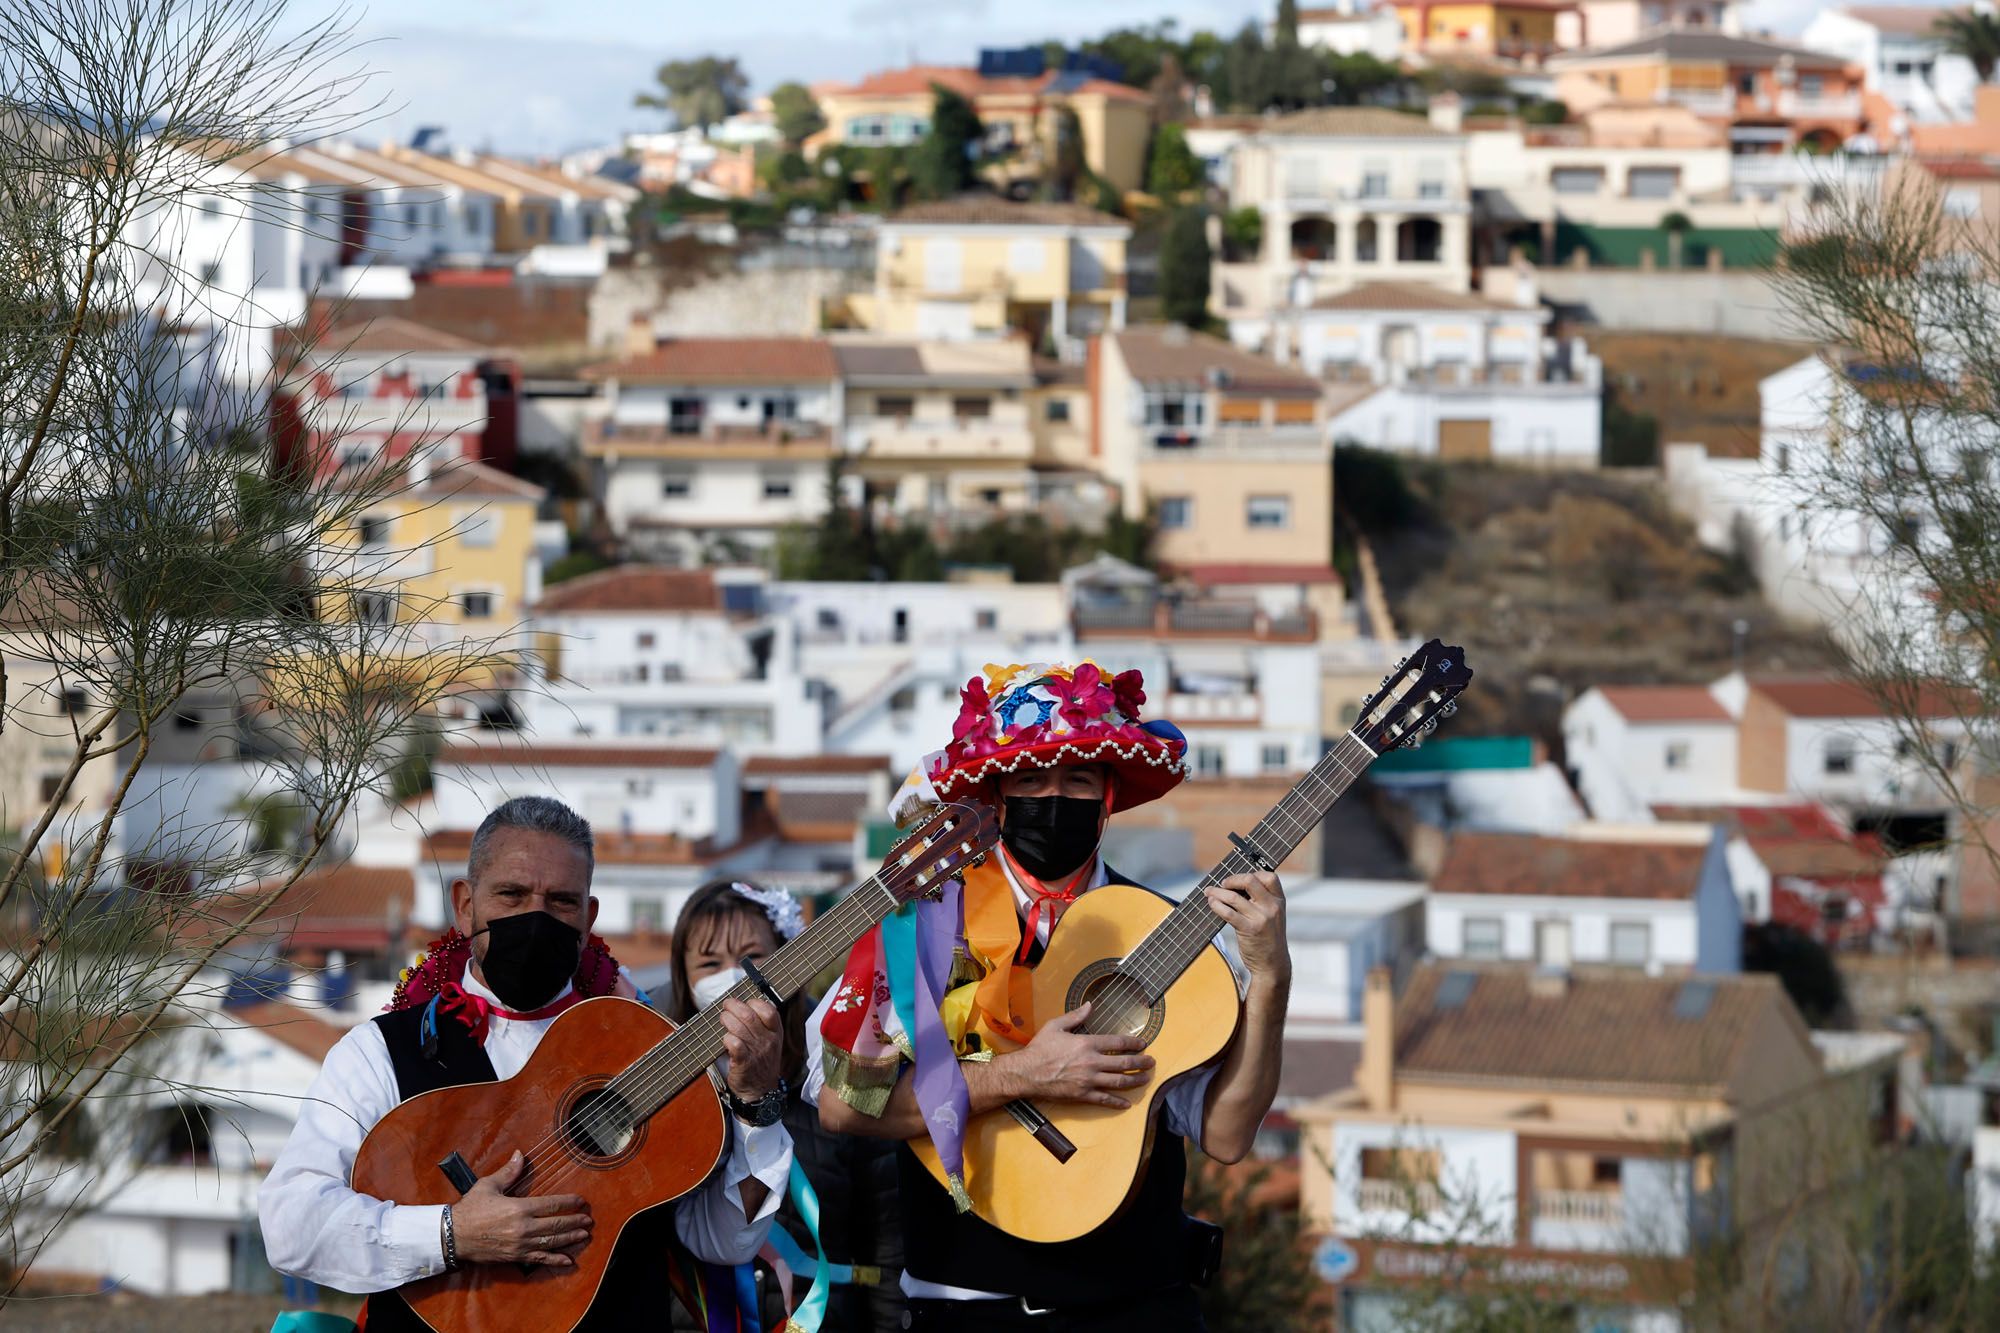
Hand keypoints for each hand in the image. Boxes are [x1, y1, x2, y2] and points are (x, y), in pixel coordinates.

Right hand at [451, 1150, 591, 1267]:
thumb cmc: (470, 1209)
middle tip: (588, 1220)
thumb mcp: (488, 1185)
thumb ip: (509, 1172)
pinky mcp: (515, 1257)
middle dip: (575, 1221)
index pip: (552, 1204)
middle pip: (556, 1224)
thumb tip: (521, 1154)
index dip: (569, 1202)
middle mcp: (523, 1227)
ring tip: (583, 1235)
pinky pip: (539, 1259)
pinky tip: (568, 1260)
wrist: (452, 1236)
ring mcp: (521, 1244)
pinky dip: (555, 1260)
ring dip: (570, 1238)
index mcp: (519, 1207)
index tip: (581, 1201)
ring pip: (552, 1242)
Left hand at [720, 996, 782, 1106]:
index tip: (745, 1003)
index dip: (754, 1003)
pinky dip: (727, 1038)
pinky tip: (725, 1039)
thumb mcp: (770, 1042)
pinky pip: (734, 1044)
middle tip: (726, 1005)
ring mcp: (756, 1052)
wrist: (761, 1091)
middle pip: (749, 1016)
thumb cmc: (762, 1062)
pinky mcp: (744, 1062)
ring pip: (738, 1028)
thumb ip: (762, 1025)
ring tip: (723, 1018)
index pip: (769, 1010)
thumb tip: (742, 1005)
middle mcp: (768, 1041)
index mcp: (775, 1033)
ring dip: (727, 1020)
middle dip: (734, 1006)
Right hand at [998, 1002, 1154, 1109]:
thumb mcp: (1056, 1026)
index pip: (1118, 1042)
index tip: (1143, 1044)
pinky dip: (1117, 1102)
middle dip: (1142, 1062)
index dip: (1134, 1043)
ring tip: (1146, 1078)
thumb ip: (1075, 1015)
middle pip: (1124, 1063)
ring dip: (1135, 1080)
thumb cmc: (1039, 1049)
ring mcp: (1088, 1080)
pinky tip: (1126, 1103)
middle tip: (1151, 1062)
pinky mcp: (1082, 1095)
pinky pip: (1105, 1099)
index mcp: (1086, 1043)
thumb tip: (1090, 1005)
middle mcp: (1091, 1062)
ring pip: (1119, 1082)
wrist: (1026, 1073)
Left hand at [1206, 870, 1288, 983]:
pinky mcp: (1248, 930)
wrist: (1273, 964)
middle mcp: (1272, 907)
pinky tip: (1211, 903)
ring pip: (1233, 897)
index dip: (1252, 873)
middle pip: (1250, 881)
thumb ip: (1262, 900)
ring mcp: (1261, 918)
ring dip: (1217, 892)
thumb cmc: (1268, 938)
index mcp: (1279, 901)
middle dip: (1231, 879)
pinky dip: (1216, 905)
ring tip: (1209, 892)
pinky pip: (1228, 912)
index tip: (1239, 880)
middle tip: (1222, 884)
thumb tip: (1235, 884)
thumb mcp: (1273, 916)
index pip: (1269, 877)